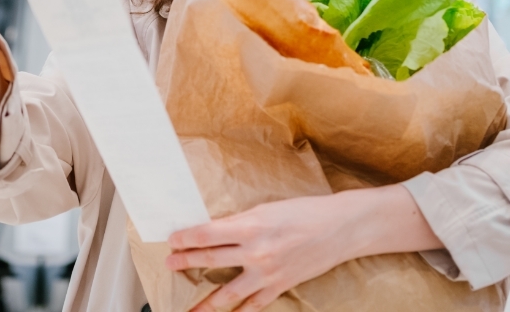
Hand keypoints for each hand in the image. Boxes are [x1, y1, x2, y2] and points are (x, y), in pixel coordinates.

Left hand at [166, 194, 352, 311]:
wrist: (339, 227)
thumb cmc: (304, 211)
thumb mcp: (266, 209)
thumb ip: (240, 222)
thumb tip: (214, 232)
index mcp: (250, 225)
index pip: (207, 234)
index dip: (185, 239)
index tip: (172, 241)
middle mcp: (256, 251)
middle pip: (211, 260)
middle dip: (186, 263)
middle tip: (169, 265)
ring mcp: (268, 272)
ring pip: (227, 293)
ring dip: (205, 301)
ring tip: (189, 309)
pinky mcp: (280, 285)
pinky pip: (254, 305)